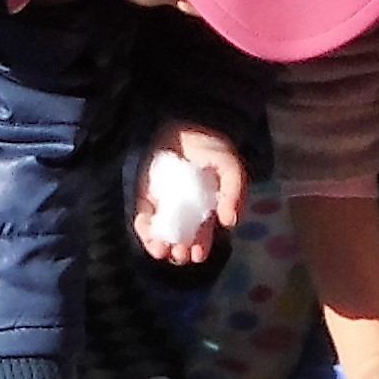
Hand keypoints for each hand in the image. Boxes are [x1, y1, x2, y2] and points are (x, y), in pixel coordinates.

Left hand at [137, 121, 248, 265]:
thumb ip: (234, 193)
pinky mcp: (146, 194)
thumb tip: (230, 223)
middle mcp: (184, 211)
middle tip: (179, 252)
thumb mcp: (231, 169)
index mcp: (206, 210)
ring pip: (160, 232)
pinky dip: (144, 227)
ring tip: (160, 250)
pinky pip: (143, 215)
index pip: (202, 236)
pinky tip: (147, 232)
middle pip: (180, 239)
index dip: (200, 248)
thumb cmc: (213, 148)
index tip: (197, 255)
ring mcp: (164, 204)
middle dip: (179, 251)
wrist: (188, 123)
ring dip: (159, 245)